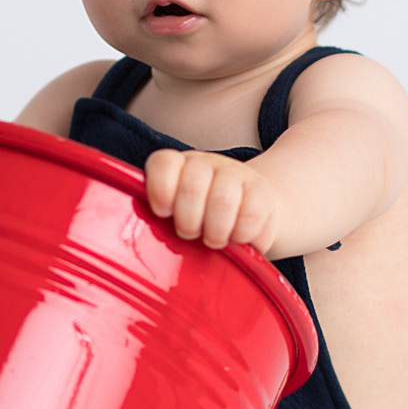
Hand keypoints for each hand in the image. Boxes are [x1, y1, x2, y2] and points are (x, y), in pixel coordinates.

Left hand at [144, 150, 282, 253]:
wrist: (251, 210)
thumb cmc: (202, 220)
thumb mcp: (177, 215)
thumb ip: (160, 220)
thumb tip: (145, 245)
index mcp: (178, 166)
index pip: (164, 163)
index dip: (160, 190)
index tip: (164, 213)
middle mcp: (205, 164)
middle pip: (193, 185)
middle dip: (189, 220)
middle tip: (192, 234)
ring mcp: (236, 174)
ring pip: (223, 200)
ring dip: (216, 231)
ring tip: (215, 241)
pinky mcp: (262, 192)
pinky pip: (251, 215)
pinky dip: (242, 236)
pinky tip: (239, 239)